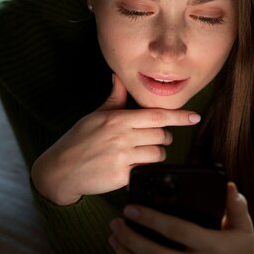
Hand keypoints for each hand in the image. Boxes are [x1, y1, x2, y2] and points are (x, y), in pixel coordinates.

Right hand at [31, 74, 200, 204]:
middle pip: (162, 135)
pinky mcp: (122, 176)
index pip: (157, 115)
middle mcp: (122, 136)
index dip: (179, 116)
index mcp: (118, 119)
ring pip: (158, 153)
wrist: (59, 170)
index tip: (195, 117)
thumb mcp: (95, 116)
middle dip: (164, 138)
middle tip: (154, 139)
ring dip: (156, 154)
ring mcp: (123, 157)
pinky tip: (132, 167)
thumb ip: (114, 98)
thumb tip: (119, 76)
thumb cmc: (78, 140)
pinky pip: (147, 171)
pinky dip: (145, 169)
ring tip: (142, 154)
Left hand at [109, 182, 253, 253]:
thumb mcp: (244, 225)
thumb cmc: (242, 250)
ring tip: (115, 240)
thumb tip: (227, 185)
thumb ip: (235, 204)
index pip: (177, 231)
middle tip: (116, 224)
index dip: (150, 219)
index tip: (131, 209)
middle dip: (130, 238)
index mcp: (214, 247)